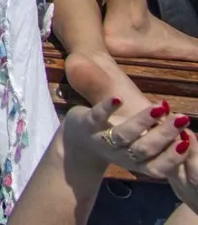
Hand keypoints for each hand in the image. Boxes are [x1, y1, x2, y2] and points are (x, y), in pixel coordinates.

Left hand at [67, 97, 188, 180]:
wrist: (78, 140)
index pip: (158, 167)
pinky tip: (119, 98)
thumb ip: (160, 141)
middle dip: (164, 135)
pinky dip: (107, 108)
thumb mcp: (139, 146)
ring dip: (141, 121)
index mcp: (137, 164)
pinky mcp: (87, 123)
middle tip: (181, 118)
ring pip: (123, 135)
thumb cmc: (119, 142)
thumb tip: (186, 131)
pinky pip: (97, 117)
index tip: (188, 140)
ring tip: (159, 107)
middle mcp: (120, 155)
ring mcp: (102, 140)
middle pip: (144, 150)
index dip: (173, 157)